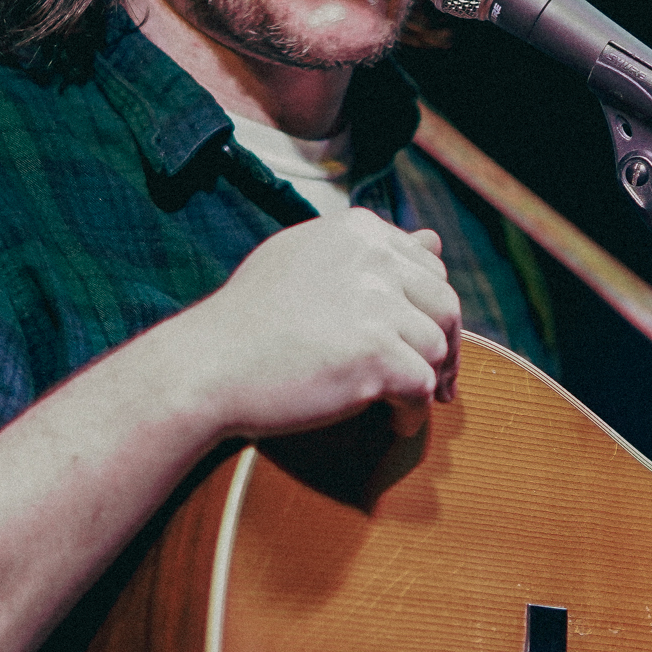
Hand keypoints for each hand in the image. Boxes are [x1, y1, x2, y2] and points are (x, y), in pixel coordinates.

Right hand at [171, 209, 459, 439]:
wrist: (206, 367)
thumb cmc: (249, 320)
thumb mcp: (305, 261)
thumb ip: (369, 252)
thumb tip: (434, 240)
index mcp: (359, 230)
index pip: (429, 268)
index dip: (428, 310)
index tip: (417, 339)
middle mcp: (373, 258)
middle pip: (445, 305)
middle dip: (444, 346)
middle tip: (433, 379)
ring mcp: (376, 304)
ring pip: (436, 348)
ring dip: (425, 379)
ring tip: (399, 399)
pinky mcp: (376, 354)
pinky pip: (421, 387)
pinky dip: (411, 412)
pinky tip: (391, 421)